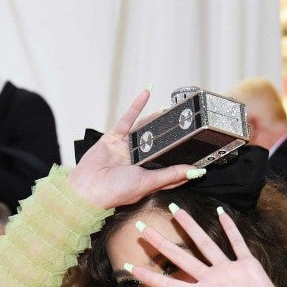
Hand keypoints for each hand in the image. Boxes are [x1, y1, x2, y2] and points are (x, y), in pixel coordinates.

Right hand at [67, 90, 203, 209]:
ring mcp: (125, 150)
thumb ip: (170, 176)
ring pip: (144, 131)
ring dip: (156, 120)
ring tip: (170, 109)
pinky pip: (128, 119)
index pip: (169, 168)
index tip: (199, 157)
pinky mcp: (114, 138)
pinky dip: (136, 106)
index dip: (183, 162)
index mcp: (147, 176)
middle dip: (170, 137)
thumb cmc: (115, 192)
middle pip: (157, 146)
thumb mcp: (148, 183)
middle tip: (185, 125)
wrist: (87, 188)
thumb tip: (192, 172)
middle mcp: (137, 163)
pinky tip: (146, 94)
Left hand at [126, 205, 286, 286]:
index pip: (170, 284)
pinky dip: (230, 228)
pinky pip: (237, 243)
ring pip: (205, 243)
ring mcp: (228, 270)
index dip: (150, 277)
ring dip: (190, 227)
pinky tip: (220, 213)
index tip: (130, 268)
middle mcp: (210, 280)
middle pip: (181, 257)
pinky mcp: (247, 265)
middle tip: (141, 228)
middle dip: (161, 243)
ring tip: (174, 210)